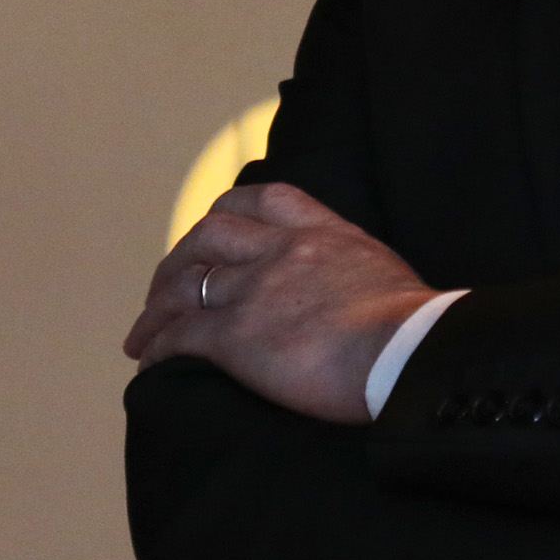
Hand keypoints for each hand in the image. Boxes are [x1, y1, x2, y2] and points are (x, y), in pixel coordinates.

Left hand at [123, 182, 436, 426]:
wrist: (409, 352)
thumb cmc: (416, 331)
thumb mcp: (386, 278)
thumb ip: (356, 276)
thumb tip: (362, 302)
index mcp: (323, 233)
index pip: (264, 199)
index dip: (229, 210)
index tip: (213, 227)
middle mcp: (282, 250)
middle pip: (210, 234)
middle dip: (180, 259)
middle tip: (166, 288)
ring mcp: (255, 289)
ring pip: (185, 284)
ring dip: (157, 306)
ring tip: (143, 332)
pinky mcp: (236, 334)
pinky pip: (180, 334)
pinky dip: (157, 345)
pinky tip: (148, 361)